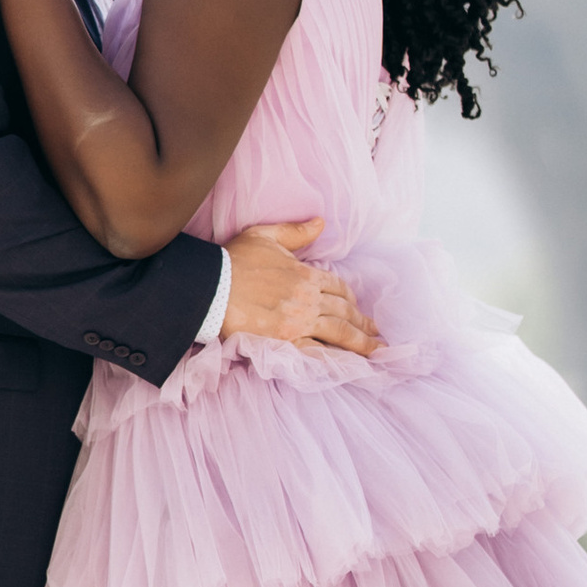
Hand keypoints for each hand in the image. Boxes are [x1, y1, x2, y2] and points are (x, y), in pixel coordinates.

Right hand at [222, 218, 383, 359]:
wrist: (210, 287)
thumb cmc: (234, 260)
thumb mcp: (264, 236)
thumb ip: (295, 232)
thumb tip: (321, 223)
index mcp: (305, 274)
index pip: (338, 287)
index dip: (350, 297)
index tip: (357, 306)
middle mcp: (307, 299)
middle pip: (344, 312)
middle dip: (363, 323)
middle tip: (376, 333)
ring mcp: (298, 322)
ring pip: (338, 333)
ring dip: (360, 342)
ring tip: (376, 351)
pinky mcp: (285, 341)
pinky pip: (317, 352)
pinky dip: (335, 357)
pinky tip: (349, 364)